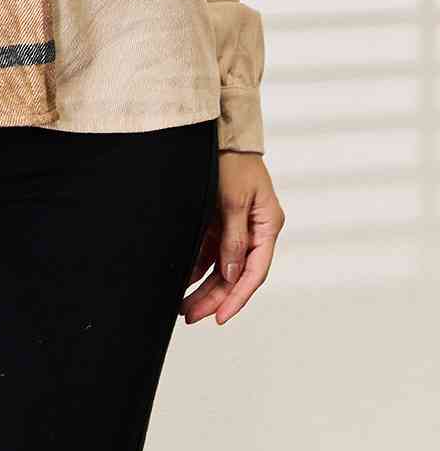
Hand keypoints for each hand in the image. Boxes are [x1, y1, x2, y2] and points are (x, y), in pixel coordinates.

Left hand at [180, 151, 284, 324]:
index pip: (255, 272)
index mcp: (268, 226)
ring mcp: (237, 227)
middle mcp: (255, 231)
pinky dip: (197, 268)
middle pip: (236, 275)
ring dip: (204, 287)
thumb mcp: (233, 200)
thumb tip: (232, 276)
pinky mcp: (220, 221)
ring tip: (183, 307)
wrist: (220, 132)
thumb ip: (233, 239)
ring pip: (222, 267)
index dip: (237, 297)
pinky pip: (209, 253)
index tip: (220, 318)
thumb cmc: (232, 160)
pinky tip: (182, 281)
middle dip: (215, 298)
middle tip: (191, 316)